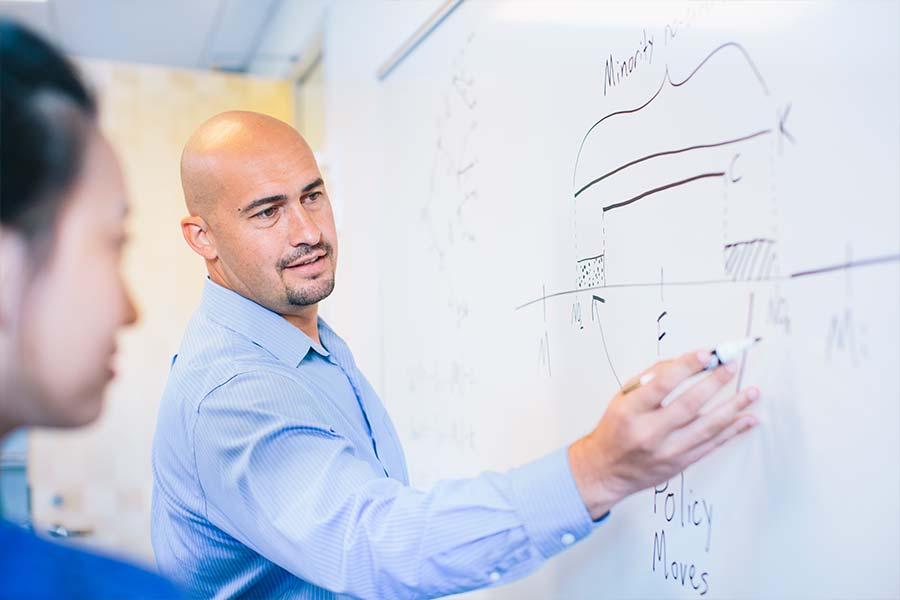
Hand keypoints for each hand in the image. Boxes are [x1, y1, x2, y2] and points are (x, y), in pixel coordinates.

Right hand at [568, 349, 758, 519]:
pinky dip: (732, 431)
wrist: (606, 470)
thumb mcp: (622, 398)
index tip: (708, 354)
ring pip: (706, 427)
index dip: (686, 367)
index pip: (662, 385)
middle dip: (715, 382)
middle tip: (733, 366)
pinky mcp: (681, 463)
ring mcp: (667, 450)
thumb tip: (684, 363)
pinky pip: (712, 445)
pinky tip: (748, 419)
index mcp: (631, 411)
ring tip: (752, 392)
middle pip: (689, 404)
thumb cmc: (616, 429)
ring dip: (733, 408)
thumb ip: (651, 379)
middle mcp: (649, 432)